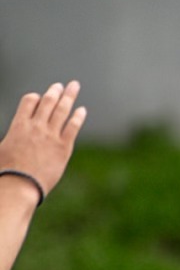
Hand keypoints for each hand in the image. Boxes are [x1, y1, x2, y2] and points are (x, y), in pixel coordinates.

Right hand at [0, 82, 86, 198]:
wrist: (21, 184)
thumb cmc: (6, 170)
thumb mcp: (2, 148)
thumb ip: (10, 139)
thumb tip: (11, 142)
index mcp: (19, 125)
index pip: (29, 101)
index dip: (35, 97)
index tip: (40, 97)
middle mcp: (36, 126)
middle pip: (48, 102)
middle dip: (55, 91)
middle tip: (61, 85)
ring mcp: (51, 136)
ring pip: (62, 110)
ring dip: (68, 97)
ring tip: (74, 87)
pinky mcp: (64, 147)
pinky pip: (73, 127)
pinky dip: (78, 117)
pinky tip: (82, 110)